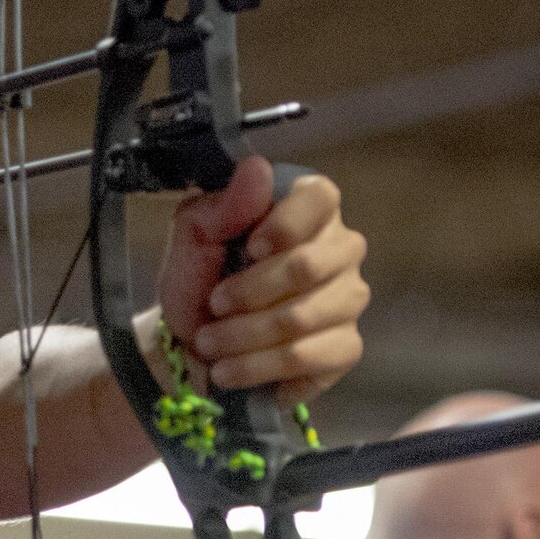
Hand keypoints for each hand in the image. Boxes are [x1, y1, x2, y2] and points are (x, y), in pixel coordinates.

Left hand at [156, 156, 367, 403]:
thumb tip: (258, 168)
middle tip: (214, 304)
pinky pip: (310, 358)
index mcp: (306, 209)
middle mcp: (340, 249)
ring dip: (244, 335)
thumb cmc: (198, 280)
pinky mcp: (345, 347)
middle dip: (248, 292)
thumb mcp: (193, 236)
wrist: (191, 345)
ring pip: (302, 318)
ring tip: (211, 343)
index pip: (320, 197)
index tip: (248, 248)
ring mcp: (348, 299)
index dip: (285, 224)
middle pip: (308, 266)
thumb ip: (223, 205)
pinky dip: (259, 367)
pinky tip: (232, 370)